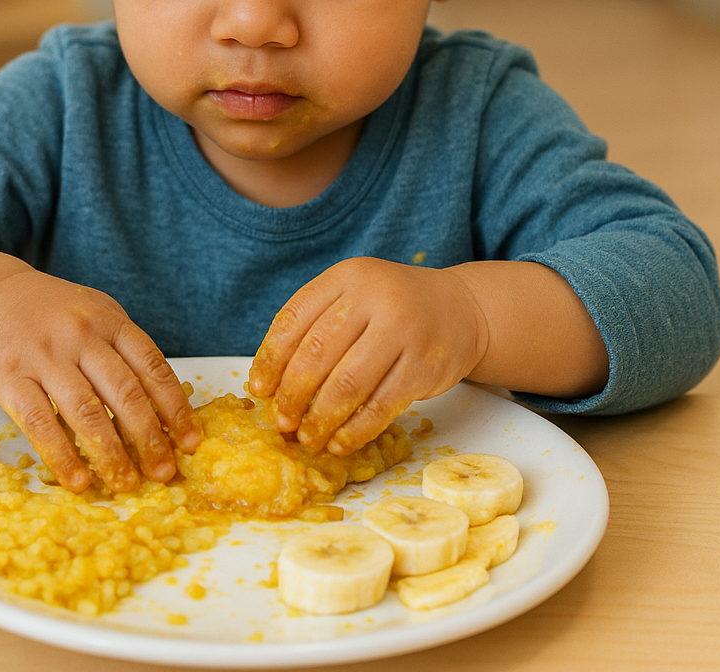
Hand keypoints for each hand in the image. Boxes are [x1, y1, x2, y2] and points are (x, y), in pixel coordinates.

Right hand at [0, 268, 200, 493]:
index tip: (189, 441)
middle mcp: (81, 336)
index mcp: (110, 321)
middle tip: (163, 472)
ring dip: (110, 454)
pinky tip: (78, 480)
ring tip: (126, 483)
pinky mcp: (11, 378)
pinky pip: (40, 423)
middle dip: (149, 438)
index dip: (175, 407)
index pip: (152, 367)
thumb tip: (164, 408)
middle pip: (124, 393)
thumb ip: (126, 353)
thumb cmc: (54, 315)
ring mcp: (45, 356)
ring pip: (86, 412)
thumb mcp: (97, 316)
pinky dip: (62, 456)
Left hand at [247, 257, 486, 454]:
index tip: (259, 389)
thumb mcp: (354, 296)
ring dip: (321, 418)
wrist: (461, 308)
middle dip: (292, 395)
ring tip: (308, 438)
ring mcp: (403, 330)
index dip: (271, 358)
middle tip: (280, 422)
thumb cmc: (393, 308)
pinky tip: (340, 442)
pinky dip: (355, 430)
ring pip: (348, 384)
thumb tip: (271, 383)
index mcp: (347, 277)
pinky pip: (381, 405)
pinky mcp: (424, 365)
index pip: (294, 318)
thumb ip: (316, 326)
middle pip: (317, 353)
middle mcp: (374, 297)